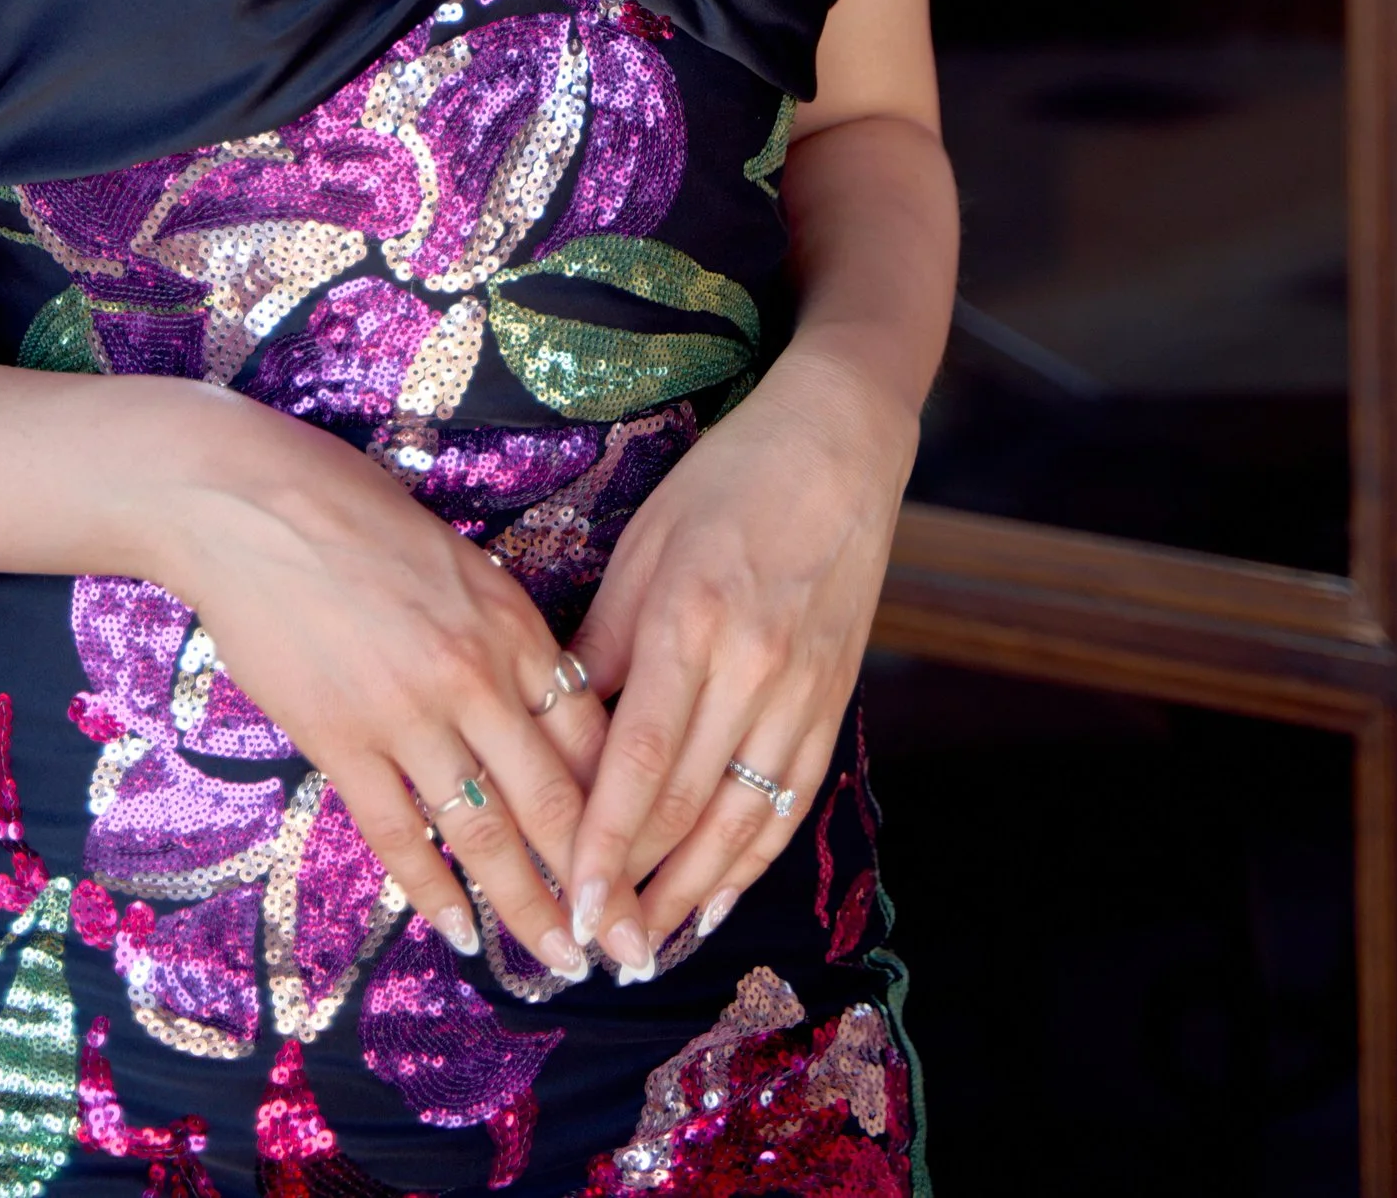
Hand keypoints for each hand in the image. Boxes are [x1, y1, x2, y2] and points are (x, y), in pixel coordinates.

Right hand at [150, 395, 608, 973]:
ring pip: (485, 834)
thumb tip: (539, 700)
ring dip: (527, 907)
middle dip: (599, 884)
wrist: (248, 500)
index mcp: (512, 624)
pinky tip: (459, 932)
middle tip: (630, 948)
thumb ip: (500, 634)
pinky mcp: (340, 740)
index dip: (627, 810)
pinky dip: (431, 892)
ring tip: (560, 959)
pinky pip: (397, 835)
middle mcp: (474, 676)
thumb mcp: (457, 560)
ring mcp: (406, 713)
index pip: (593, 736)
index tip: (650, 861)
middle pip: (554, 801)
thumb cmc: (352, 511)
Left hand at [562, 348, 915, 974]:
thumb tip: (556, 723)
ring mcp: (800, 691)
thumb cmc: (726, 481)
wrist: (840, 446)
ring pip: (740, 822)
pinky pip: (789, 801)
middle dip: (635, 887)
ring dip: (691, 895)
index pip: (637, 762)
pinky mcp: (833, 701)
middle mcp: (750, 668)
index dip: (602, 844)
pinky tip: (716, 900)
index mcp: (689, 620)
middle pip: (685, 806)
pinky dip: (751, 862)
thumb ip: (604, 640)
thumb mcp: (644, 542)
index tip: (567, 902)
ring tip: (645, 948)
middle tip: (593, 947)